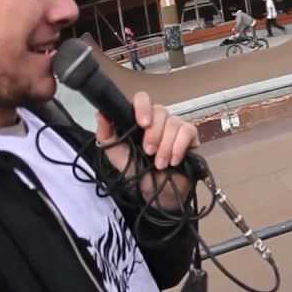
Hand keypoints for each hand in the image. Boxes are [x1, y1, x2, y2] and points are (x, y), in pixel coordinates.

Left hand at [95, 91, 198, 209]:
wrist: (153, 192)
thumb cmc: (135, 171)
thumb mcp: (115, 154)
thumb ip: (106, 134)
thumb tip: (101, 113)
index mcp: (140, 119)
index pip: (143, 99)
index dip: (143, 107)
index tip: (142, 123)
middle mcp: (159, 120)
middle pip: (161, 111)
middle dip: (154, 134)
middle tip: (148, 152)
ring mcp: (176, 127)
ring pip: (174, 123)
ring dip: (165, 146)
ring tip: (160, 164)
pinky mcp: (191, 137)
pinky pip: (188, 131)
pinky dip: (179, 146)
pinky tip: (174, 160)